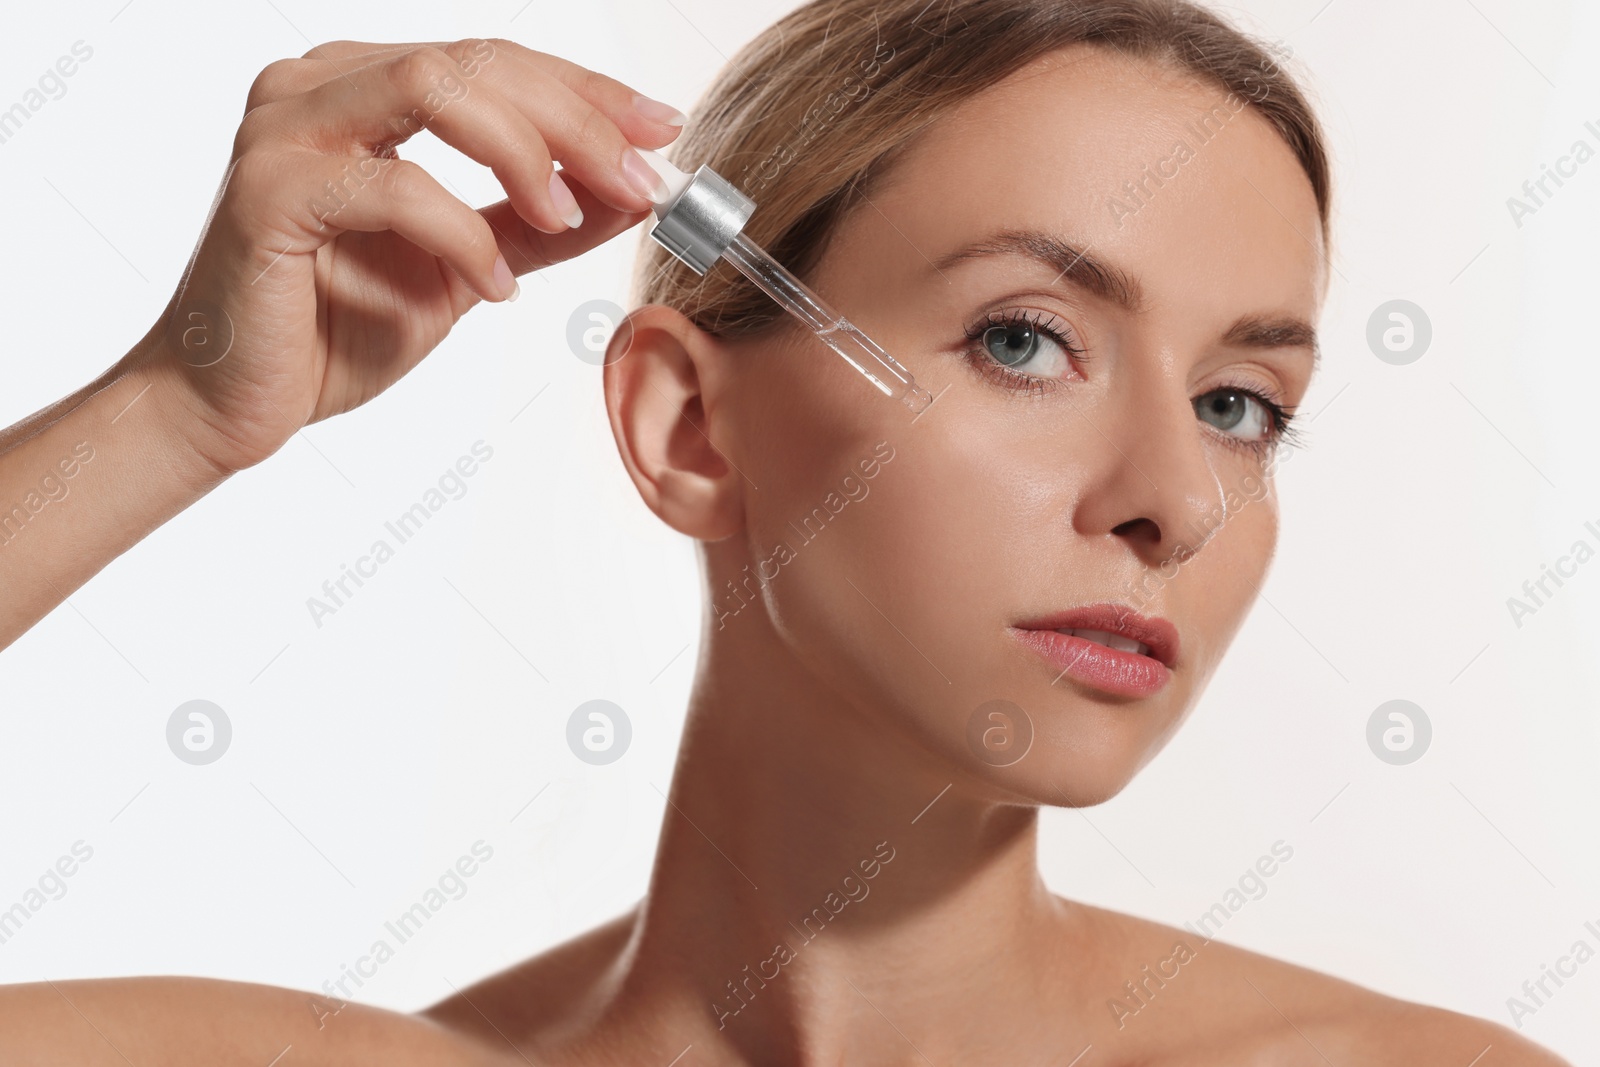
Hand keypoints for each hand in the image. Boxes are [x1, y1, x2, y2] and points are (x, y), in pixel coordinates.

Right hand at [134, 38, 684, 475]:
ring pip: (436, 87)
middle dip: (575, 118)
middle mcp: (320, 85)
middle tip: (637, 178)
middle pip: (477, 61)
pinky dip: (463, 234)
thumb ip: (540, 224)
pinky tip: (495, 285)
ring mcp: (286, 128)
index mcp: (365, 86)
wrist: (236, 403)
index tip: (662, 134)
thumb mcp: (470, 267)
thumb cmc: (335, 329)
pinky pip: (393, 186)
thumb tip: (630, 193)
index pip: (497, 62)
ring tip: (571, 215)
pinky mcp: (268, 190)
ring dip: (526, 150)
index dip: (589, 94)